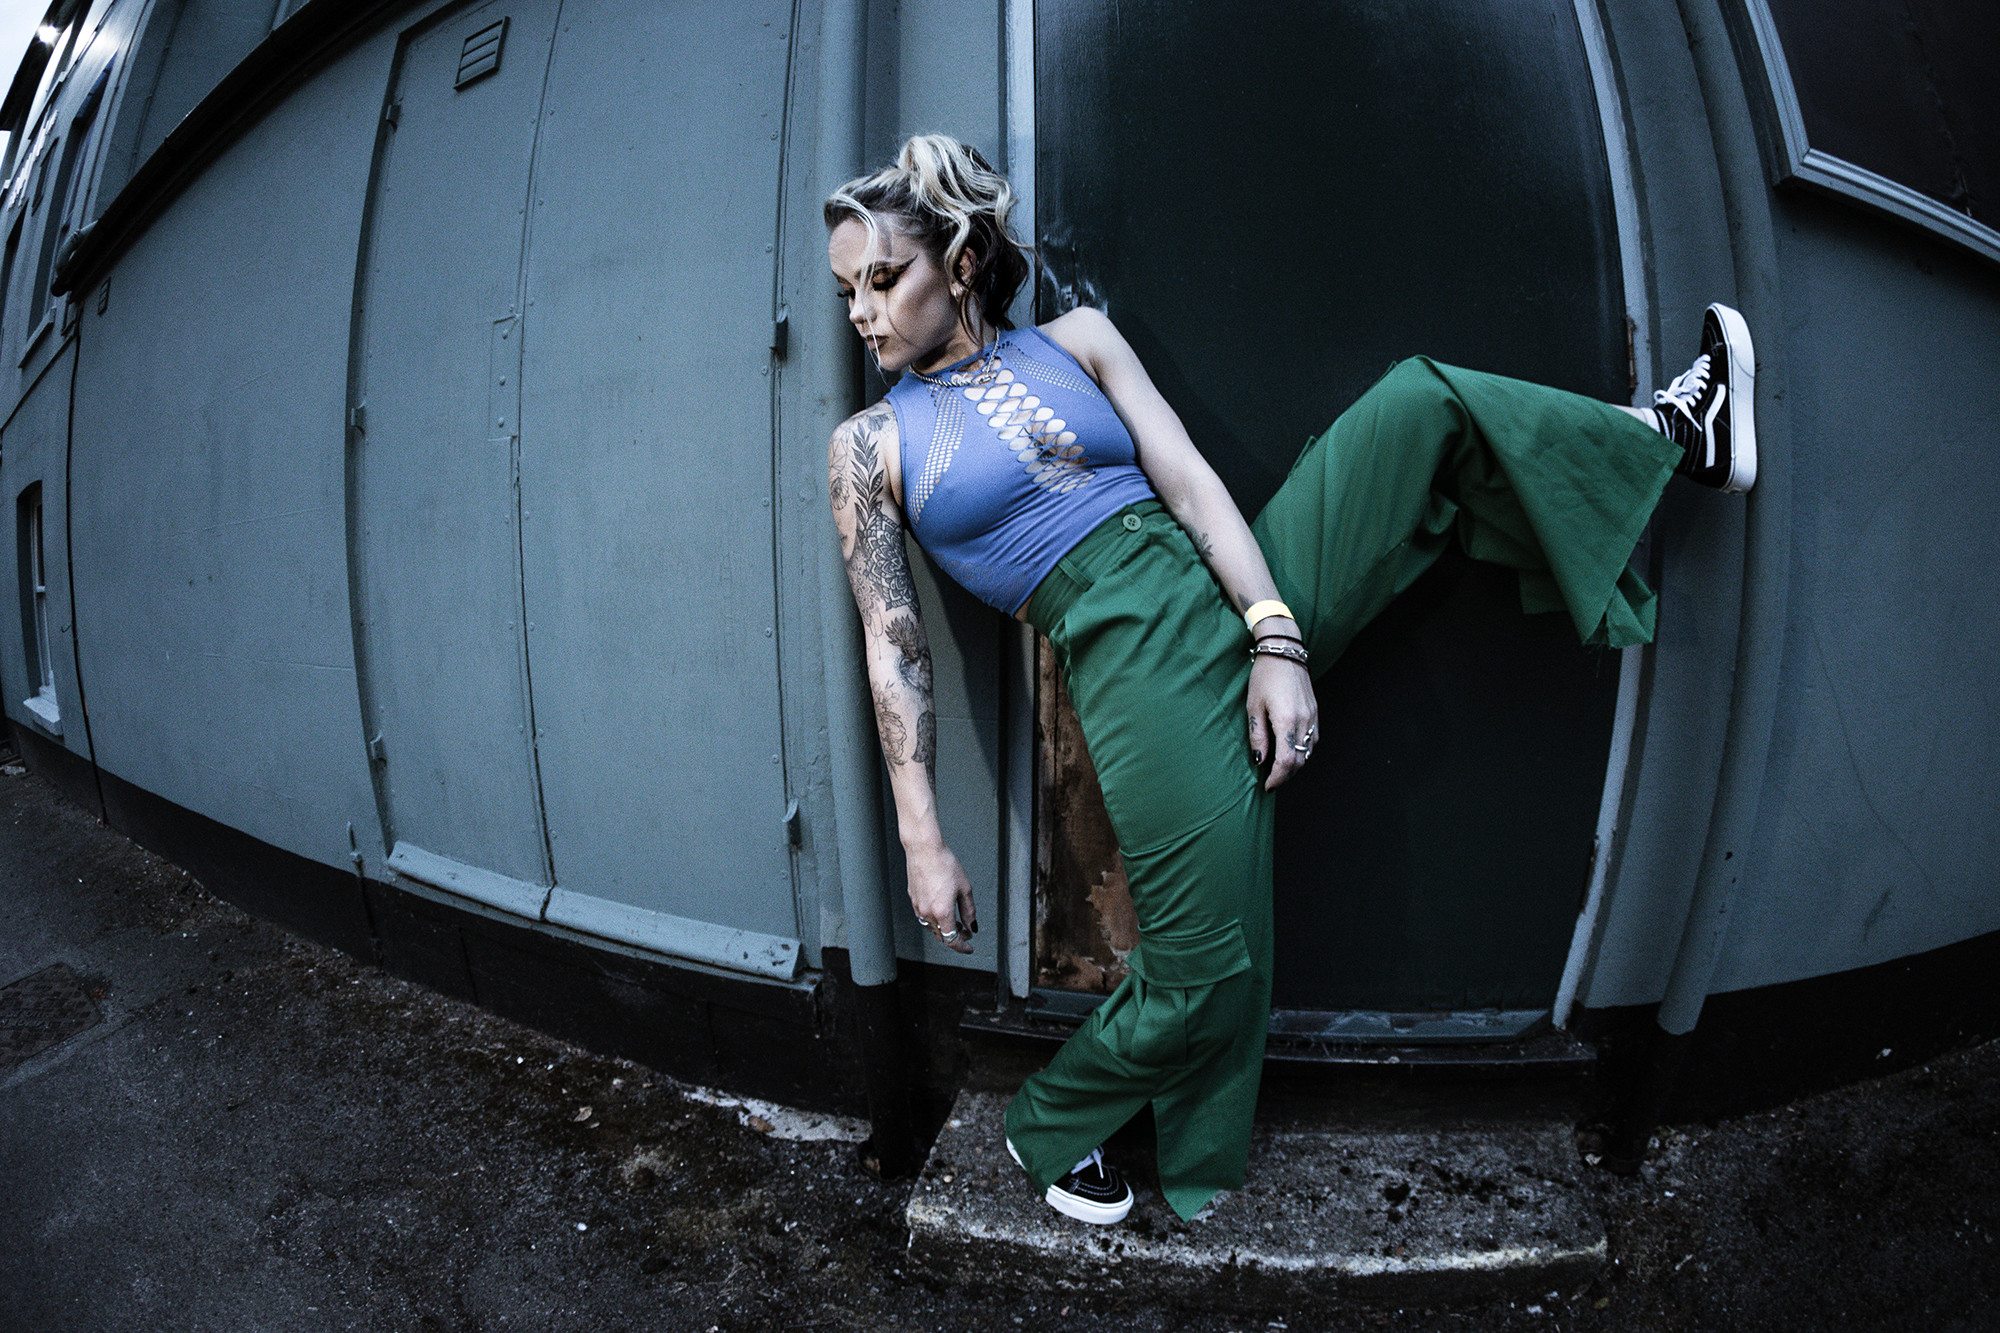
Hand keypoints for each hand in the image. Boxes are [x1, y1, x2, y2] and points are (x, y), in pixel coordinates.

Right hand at [906, 841, 977, 953]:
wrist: (925, 850)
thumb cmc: (945, 865)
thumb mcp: (965, 889)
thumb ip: (969, 911)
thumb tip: (972, 926)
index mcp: (942, 913)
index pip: (952, 940)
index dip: (962, 947)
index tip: (969, 948)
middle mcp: (928, 913)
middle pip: (942, 936)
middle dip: (955, 937)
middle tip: (966, 932)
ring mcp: (918, 907)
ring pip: (932, 928)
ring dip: (944, 929)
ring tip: (955, 922)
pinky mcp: (913, 900)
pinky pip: (924, 918)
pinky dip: (935, 921)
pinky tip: (942, 911)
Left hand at [1246, 652, 1318, 789]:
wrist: (1284, 652)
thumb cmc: (1264, 677)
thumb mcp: (1253, 707)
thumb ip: (1258, 736)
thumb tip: (1259, 760)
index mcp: (1287, 721)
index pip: (1286, 761)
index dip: (1277, 778)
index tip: (1268, 785)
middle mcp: (1304, 721)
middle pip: (1300, 761)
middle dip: (1286, 775)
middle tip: (1271, 781)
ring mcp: (1313, 717)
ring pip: (1309, 753)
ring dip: (1295, 765)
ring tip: (1279, 769)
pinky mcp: (1316, 712)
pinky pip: (1313, 740)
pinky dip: (1303, 752)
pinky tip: (1291, 752)